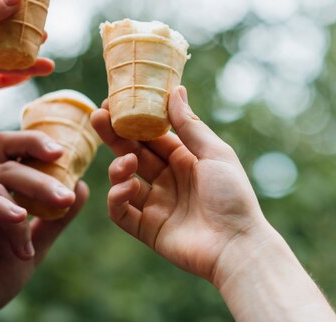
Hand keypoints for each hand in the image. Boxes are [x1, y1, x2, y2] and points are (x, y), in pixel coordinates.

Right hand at [0, 131, 87, 321]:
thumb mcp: (33, 245)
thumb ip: (55, 219)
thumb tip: (81, 187)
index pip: (13, 148)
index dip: (36, 142)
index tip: (63, 154)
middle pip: (9, 160)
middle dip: (42, 177)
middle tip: (65, 197)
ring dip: (26, 204)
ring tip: (34, 241)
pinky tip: (18, 221)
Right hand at [90, 86, 266, 283]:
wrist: (237, 246)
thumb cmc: (232, 196)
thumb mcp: (215, 154)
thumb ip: (190, 125)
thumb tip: (175, 89)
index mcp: (185, 159)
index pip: (151, 135)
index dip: (133, 119)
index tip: (115, 102)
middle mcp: (168, 179)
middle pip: (133, 152)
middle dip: (114, 135)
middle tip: (98, 117)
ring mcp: (156, 205)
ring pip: (124, 180)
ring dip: (119, 167)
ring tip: (127, 162)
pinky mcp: (147, 229)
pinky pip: (121, 211)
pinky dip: (117, 198)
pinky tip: (127, 187)